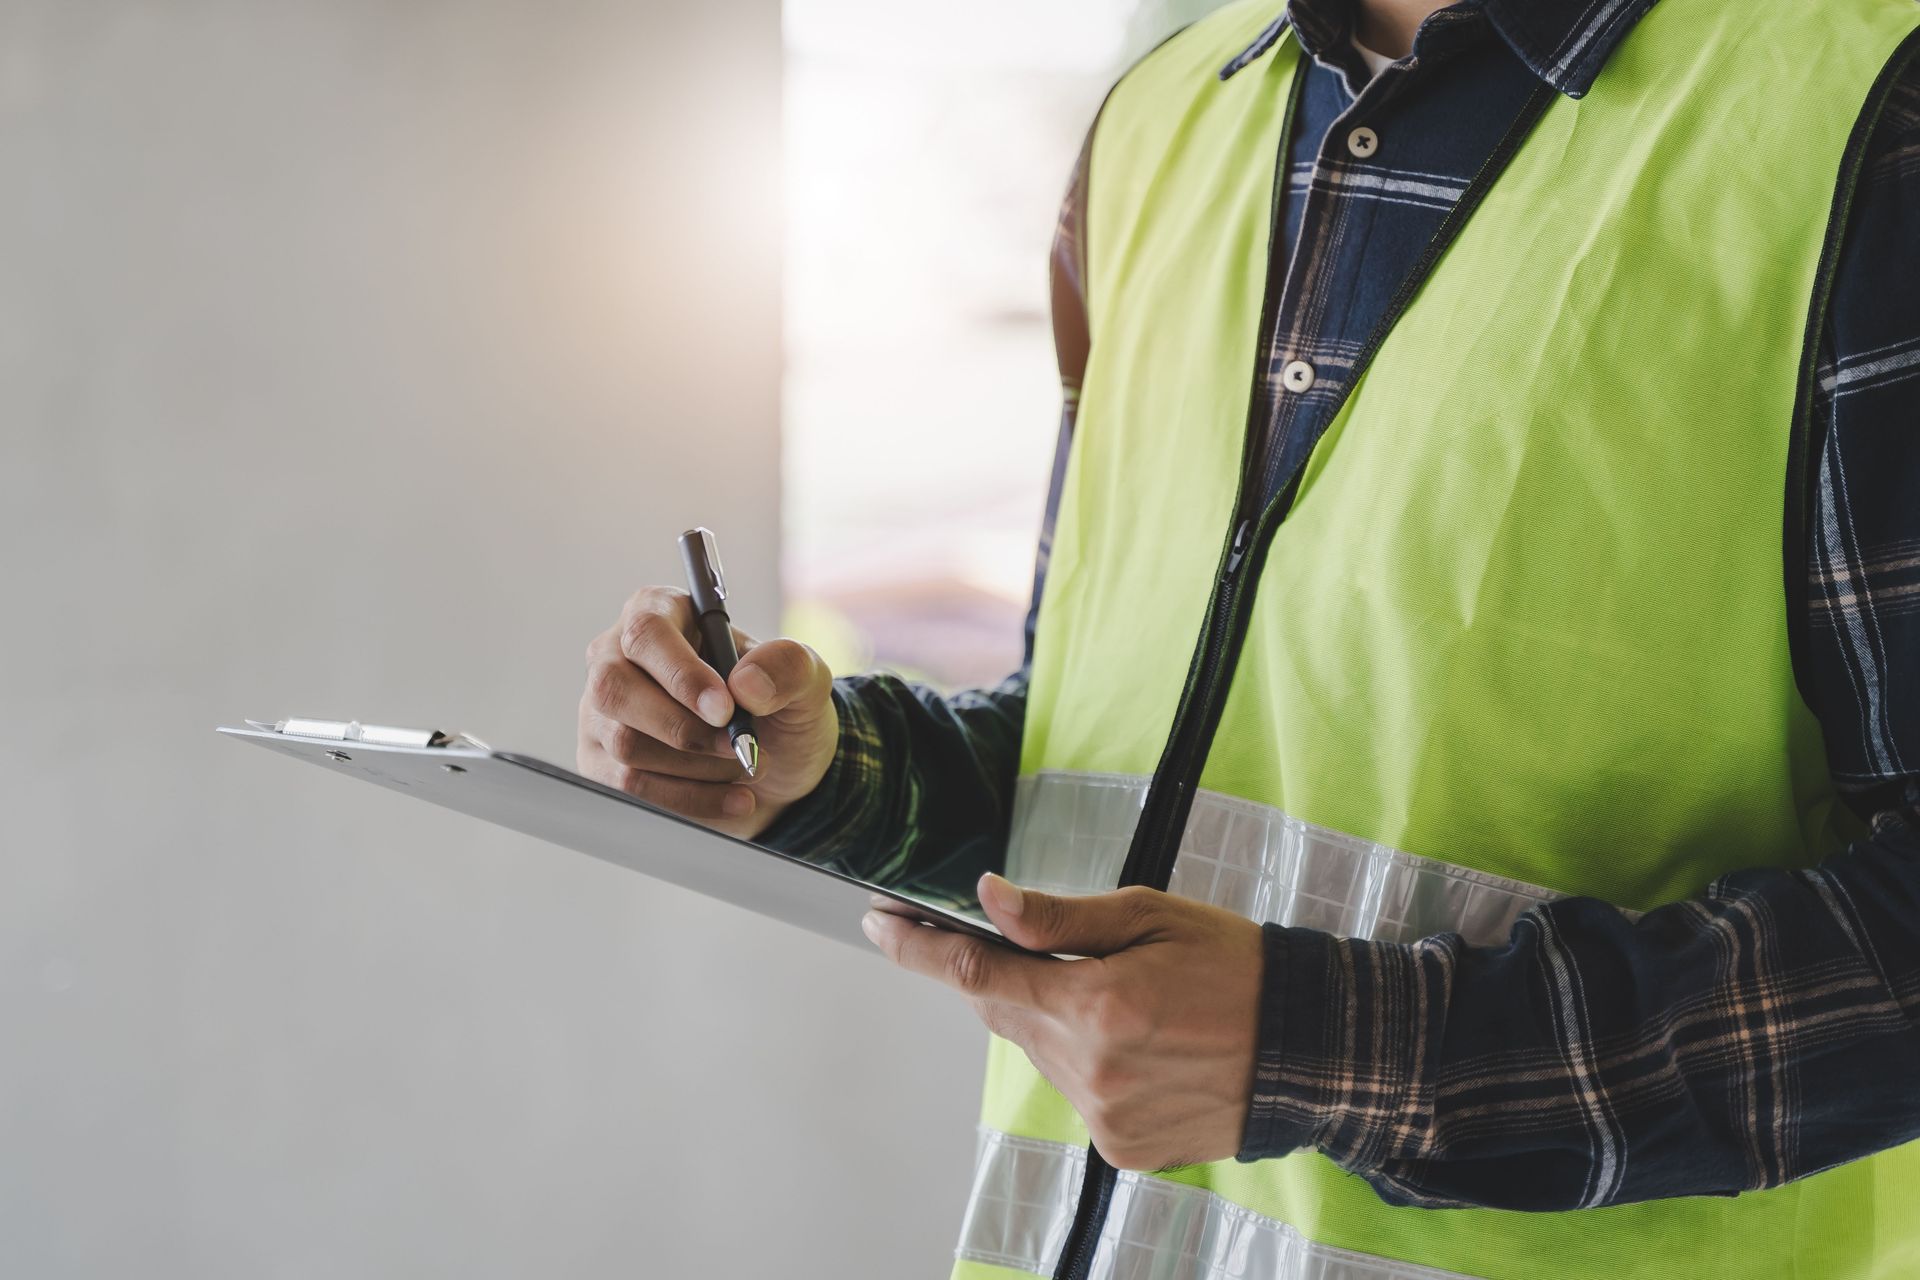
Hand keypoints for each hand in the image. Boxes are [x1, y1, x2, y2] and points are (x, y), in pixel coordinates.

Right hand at [576, 586, 837, 838]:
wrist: (776, 764)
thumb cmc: (777, 705)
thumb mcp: (804, 678)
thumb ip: (787, 666)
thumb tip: (745, 683)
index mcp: (660, 612)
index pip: (646, 632)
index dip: (681, 673)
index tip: (724, 709)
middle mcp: (616, 657)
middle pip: (615, 689)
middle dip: (683, 727)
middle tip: (739, 747)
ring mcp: (601, 712)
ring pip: (626, 744)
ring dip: (697, 766)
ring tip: (747, 765)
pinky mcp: (601, 763)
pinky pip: (629, 788)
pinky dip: (691, 800)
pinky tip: (736, 798)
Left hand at [864, 874, 1264, 1170]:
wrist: (1312, 1049)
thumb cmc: (1237, 967)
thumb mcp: (1151, 915)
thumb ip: (1060, 917)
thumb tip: (988, 901)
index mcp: (1095, 1005)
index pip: (976, 974)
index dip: (918, 948)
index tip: (880, 923)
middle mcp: (1091, 1071)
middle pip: (1005, 1014)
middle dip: (1011, 977)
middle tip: (1056, 953)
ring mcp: (1103, 1118)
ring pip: (1040, 1054)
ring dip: (1057, 1021)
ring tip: (1126, 1001)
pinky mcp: (1120, 1148)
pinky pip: (1075, 1091)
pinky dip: (1089, 1061)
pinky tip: (1140, 1044)